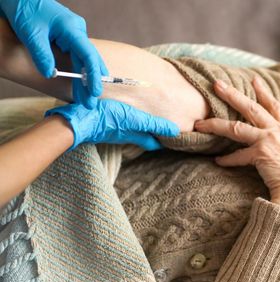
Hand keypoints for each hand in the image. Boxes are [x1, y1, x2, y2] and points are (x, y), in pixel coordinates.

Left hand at [0, 0, 106, 107]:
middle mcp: (77, 31)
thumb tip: (50, 75)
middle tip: (91, 103)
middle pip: (89, 60)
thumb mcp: (30, 33)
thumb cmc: (24, 8)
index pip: (88, 56)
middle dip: (91, 82)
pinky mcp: (66, 35)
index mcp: (72, 29)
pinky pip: (77, 55)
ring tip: (89, 97)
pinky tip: (82, 83)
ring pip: (84, 59)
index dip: (92, 76)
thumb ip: (42, 55)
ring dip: (85, 79)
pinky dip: (79, 70)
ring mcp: (73, 33)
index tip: (94, 92)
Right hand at [45, 99, 179, 150]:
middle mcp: (124, 135)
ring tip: (148, 120)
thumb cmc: (108, 119)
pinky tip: (124, 113)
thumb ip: (155, 125)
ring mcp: (112, 130)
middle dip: (154, 134)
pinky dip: (126, 121)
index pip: (153, 143)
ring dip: (140, 127)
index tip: (175, 138)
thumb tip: (175, 131)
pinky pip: (118, 124)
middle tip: (164, 129)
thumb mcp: (135, 120)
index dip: (163, 141)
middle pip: (143, 137)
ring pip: (131, 131)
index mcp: (135, 135)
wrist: (78, 121)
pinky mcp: (102, 123)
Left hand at [194, 77, 279, 218]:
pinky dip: (227, 160)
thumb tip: (272, 144)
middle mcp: (279, 130)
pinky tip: (218, 161)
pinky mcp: (261, 153)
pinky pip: (237, 155)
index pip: (274, 105)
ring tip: (201, 123)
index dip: (263, 92)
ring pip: (236, 127)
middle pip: (251, 107)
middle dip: (232, 94)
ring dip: (216, 124)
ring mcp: (269, 140)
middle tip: (217, 84)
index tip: (253, 79)